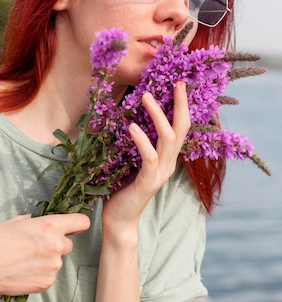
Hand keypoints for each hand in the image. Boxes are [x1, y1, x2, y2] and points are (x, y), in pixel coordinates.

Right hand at [0, 213, 89, 300]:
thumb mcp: (16, 222)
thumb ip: (35, 222)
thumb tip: (41, 223)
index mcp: (51, 226)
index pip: (81, 222)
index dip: (77, 225)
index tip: (73, 227)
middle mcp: (56, 246)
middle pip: (68, 245)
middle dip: (56, 245)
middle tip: (35, 248)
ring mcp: (53, 266)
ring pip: (57, 262)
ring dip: (46, 262)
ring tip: (23, 262)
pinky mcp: (46, 283)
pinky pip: (48, 276)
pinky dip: (39, 275)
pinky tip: (22, 272)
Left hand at [102, 81, 189, 235]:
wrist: (119, 220)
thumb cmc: (120, 188)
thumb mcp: (129, 159)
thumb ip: (135, 143)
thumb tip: (128, 116)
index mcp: (166, 157)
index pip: (180, 127)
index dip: (182, 106)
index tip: (179, 84)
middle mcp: (168, 164)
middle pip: (181, 129)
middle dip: (180, 104)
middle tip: (176, 82)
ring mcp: (160, 173)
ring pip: (167, 139)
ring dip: (157, 116)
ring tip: (146, 96)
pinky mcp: (148, 182)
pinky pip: (149, 157)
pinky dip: (141, 140)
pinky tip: (131, 127)